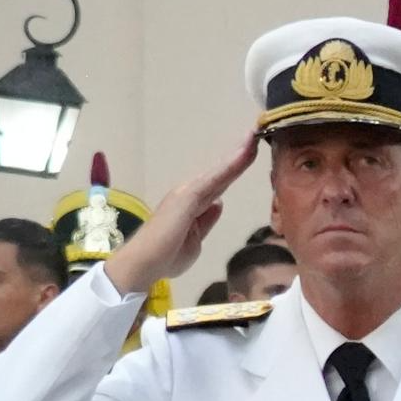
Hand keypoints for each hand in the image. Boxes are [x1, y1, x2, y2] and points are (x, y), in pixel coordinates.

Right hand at [104, 132, 260, 294]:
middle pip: (221, 174)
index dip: (235, 169)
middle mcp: (189, 194)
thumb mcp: (195, 240)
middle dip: (239, 156)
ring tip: (252, 138)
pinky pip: (213, 180)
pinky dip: (229, 167)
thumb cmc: (166, 257)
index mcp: (193, 205)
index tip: (251, 153)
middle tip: (255, 135)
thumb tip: (217, 204)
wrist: (144, 265)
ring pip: (219, 172)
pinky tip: (243, 154)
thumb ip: (206, 222)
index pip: (220, 184)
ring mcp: (187, 193)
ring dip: (237, 156)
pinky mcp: (186, 198)